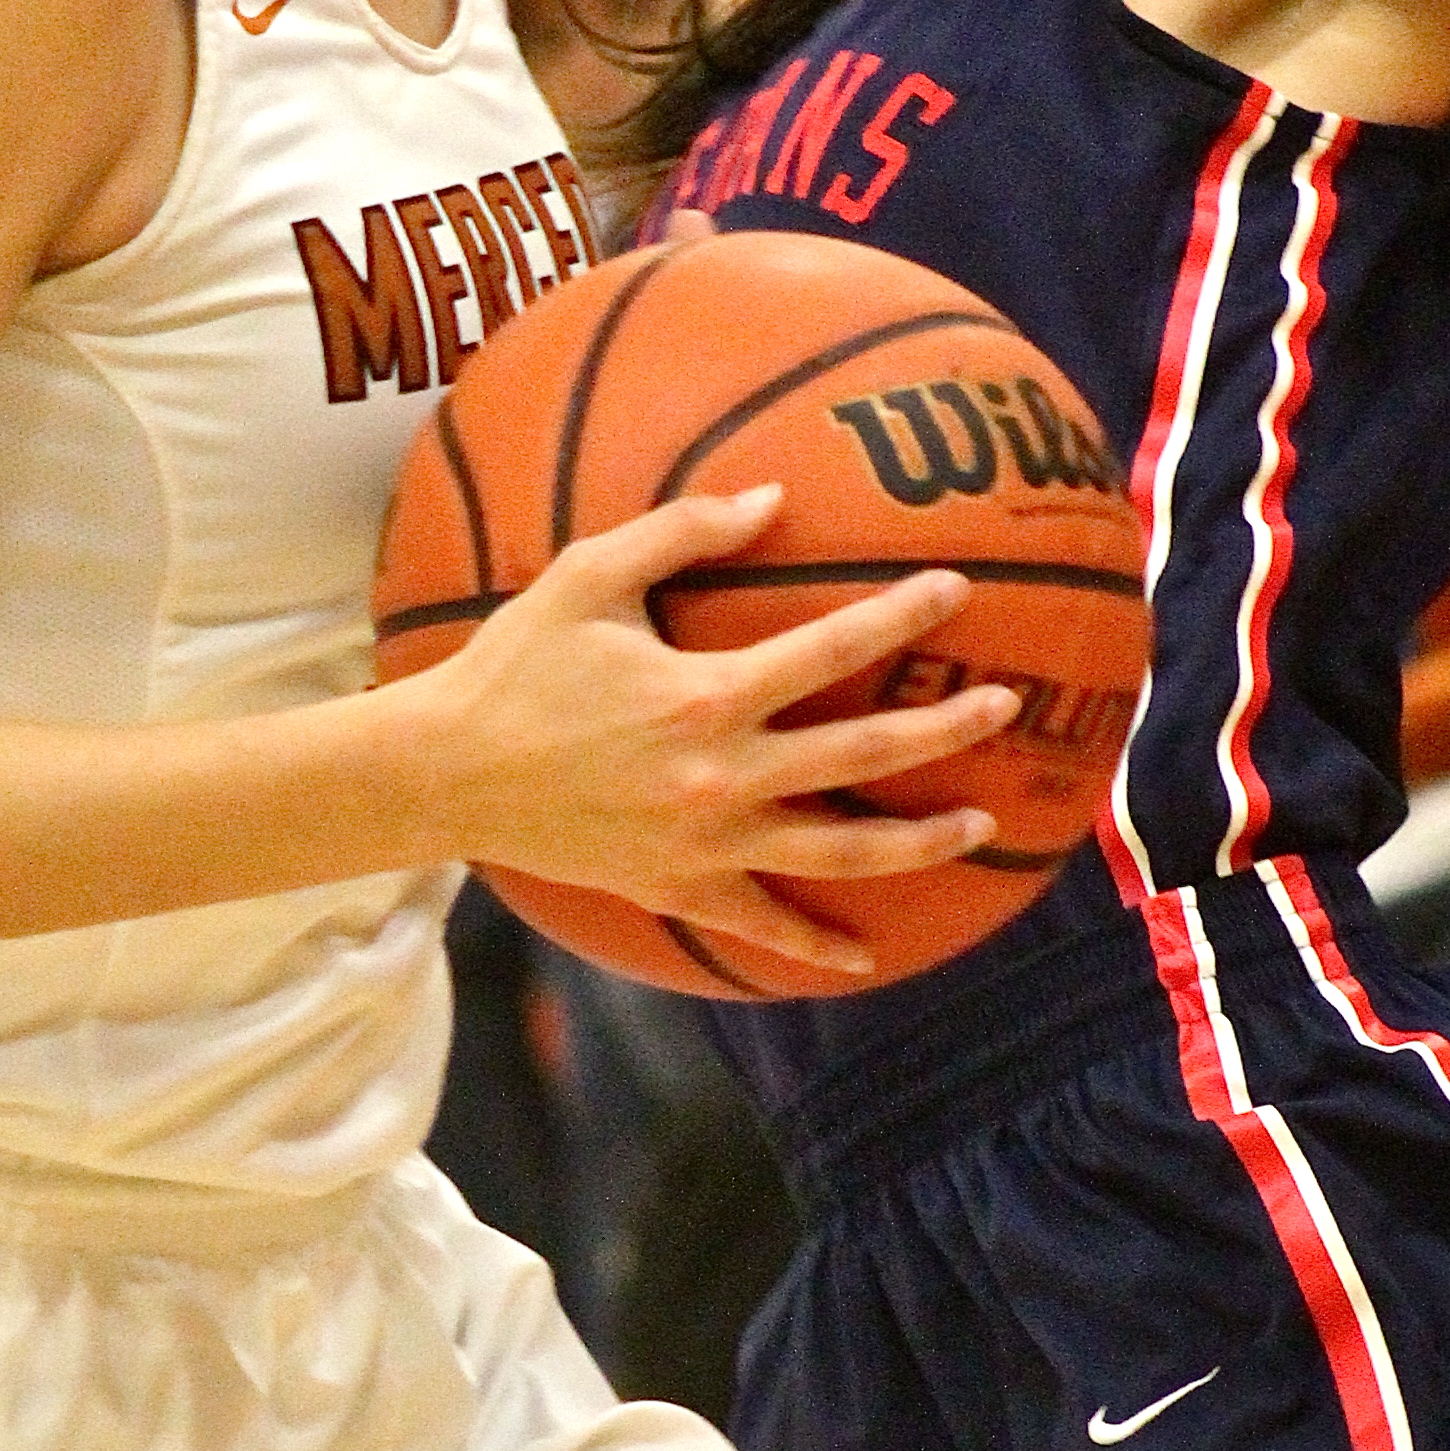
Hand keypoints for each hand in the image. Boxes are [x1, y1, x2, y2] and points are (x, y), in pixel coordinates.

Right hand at [423, 482, 1017, 980]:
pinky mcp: (675, 886)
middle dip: (944, 729)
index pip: (834, 650)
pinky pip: (760, 923)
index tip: (956, 590)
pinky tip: (867, 953)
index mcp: (706, 694)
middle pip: (863, 756)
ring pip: (838, 852)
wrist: (446, 772)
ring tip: (977, 824)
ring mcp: (704, 842)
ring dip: (917, 842)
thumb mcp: (590, 575)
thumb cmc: (514, 664)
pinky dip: (814, 943)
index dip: (903, 615)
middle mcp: (721, 775)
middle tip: (1003, 704)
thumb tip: (774, 497)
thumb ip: (685, 529)